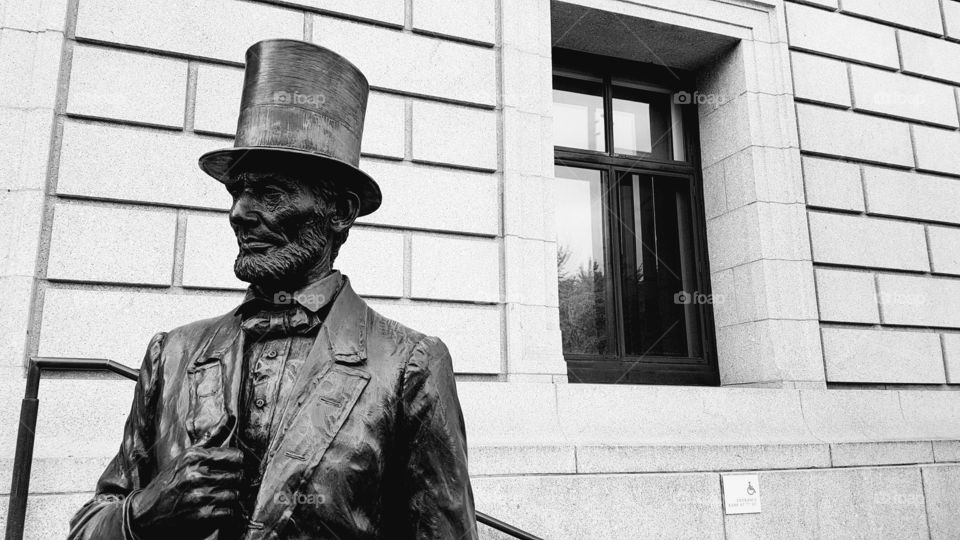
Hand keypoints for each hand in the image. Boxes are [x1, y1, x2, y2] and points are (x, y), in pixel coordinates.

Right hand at [128, 417, 242, 539]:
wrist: (147, 511)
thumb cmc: (170, 480)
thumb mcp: (186, 455)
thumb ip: (211, 437)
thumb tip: (230, 416)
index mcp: (195, 457)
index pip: (236, 456)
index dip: (237, 462)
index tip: (232, 466)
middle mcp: (196, 474)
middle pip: (238, 476)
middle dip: (235, 480)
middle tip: (226, 483)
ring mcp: (198, 495)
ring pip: (235, 494)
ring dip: (230, 497)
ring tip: (220, 495)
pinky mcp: (200, 515)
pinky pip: (229, 512)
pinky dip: (226, 511)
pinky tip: (216, 508)